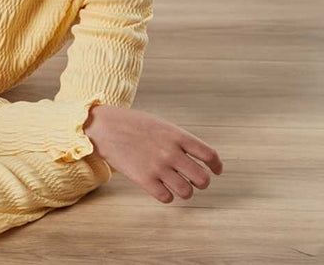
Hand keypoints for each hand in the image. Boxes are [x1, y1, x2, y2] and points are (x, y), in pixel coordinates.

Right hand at [82, 105, 223, 202]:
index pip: (209, 155)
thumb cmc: (134, 125)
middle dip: (202, 183)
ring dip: (186, 192)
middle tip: (196, 182)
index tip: (217, 171)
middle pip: (202, 178)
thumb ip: (179, 140)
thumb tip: (196, 157)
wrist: (106, 128)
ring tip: (180, 187)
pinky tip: (162, 189)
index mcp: (178, 136)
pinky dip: (167, 196)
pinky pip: (166, 198)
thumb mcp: (162, 125)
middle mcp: (171, 152)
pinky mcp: (144, 180)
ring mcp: (157, 167)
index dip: (216, 166)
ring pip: (186, 192)